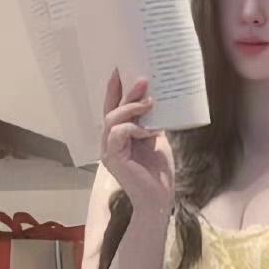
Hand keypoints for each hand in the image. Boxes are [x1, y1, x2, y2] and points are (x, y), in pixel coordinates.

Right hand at [101, 70, 175, 221]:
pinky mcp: (112, 158)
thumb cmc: (158, 171)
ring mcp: (109, 150)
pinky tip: (149, 132)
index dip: (115, 90)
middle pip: (112, 110)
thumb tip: (153, 100)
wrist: (159, 197)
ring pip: (112, 119)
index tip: (120, 71)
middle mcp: (110, 141)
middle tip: (143, 80)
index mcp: (119, 136)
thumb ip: (150, 122)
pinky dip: (134, 128)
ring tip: (150, 104)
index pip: (114, 109)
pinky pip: (118, 133)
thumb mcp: (156, 139)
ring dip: (131, 108)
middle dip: (127, 93)